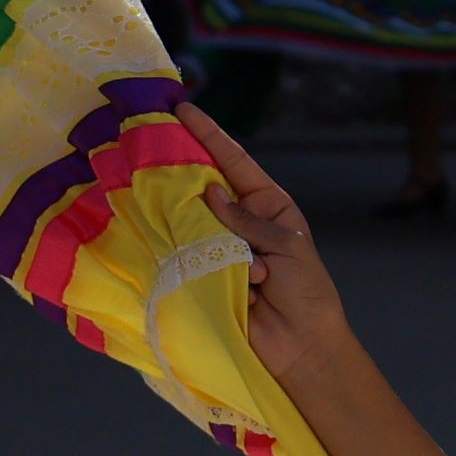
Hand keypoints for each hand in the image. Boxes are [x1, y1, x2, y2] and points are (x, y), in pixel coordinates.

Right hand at [184, 105, 345, 386]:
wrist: (301, 347)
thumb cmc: (306, 293)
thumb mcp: (287, 248)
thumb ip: (248, 220)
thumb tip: (210, 192)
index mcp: (267, 205)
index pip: (233, 161)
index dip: (207, 134)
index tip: (181, 108)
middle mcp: (239, 221)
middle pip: (203, 186)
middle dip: (182, 171)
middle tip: (149, 145)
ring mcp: (219, 246)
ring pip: (192, 220)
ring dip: (195, 224)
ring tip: (194, 227)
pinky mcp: (204, 273)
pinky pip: (188, 255)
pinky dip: (197, 259)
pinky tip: (212, 268)